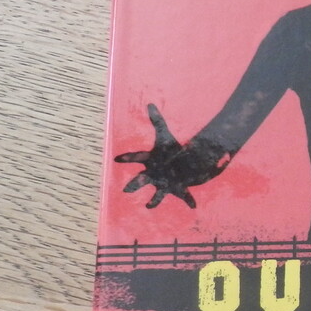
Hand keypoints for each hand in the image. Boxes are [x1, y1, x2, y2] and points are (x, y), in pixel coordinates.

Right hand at [115, 104, 229, 207]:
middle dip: (135, 184)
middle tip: (127, 189)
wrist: (182, 164)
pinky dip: (189, 200)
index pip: (137, 157)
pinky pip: (183, 196)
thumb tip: (150, 104)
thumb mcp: (164, 135)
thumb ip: (158, 121)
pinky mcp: (177, 189)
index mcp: (150, 161)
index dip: (127, 158)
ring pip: (157, 194)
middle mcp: (154, 175)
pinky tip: (194, 206)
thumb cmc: (170, 151)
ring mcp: (165, 184)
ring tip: (149, 205)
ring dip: (154, 200)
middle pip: (141, 179)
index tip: (117, 159)